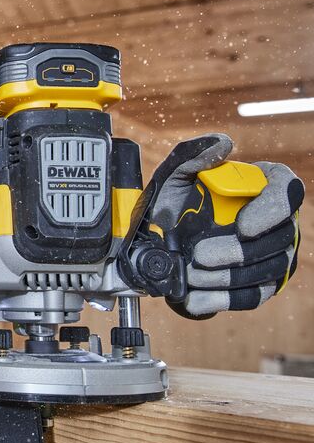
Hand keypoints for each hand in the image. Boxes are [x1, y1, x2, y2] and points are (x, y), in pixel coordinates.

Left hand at [150, 134, 302, 316]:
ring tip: (191, 274)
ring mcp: (274, 256)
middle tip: (199, 255)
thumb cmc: (171, 204)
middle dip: (235, 252)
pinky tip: (195, 297)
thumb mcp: (173, 176)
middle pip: (279, 240)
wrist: (154, 244)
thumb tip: (224, 144)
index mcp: (265, 187)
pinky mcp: (260, 286)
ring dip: (225, 276)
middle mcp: (279, 222)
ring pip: (267, 271)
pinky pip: (251, 297)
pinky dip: (221, 298)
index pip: (288, 193)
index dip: (272, 211)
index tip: (242, 225)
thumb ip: (193, 155)